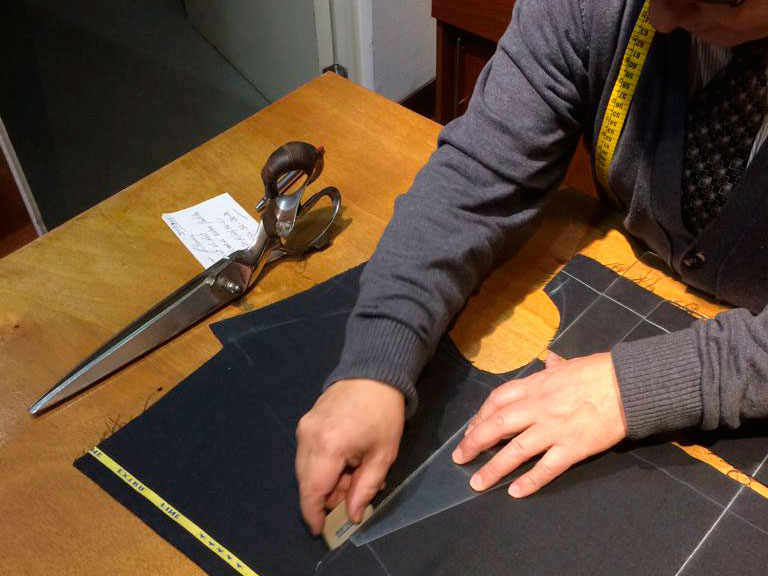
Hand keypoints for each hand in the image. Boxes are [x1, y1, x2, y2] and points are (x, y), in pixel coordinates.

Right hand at [295, 378, 404, 534]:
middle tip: (351, 496)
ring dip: (325, 481)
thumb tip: (351, 516)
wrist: (374, 373)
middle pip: (307, 482)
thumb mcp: (382, 456)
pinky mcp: (305, 422)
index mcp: (328, 446)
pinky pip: (307, 454)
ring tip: (353, 474)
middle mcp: (308, 438)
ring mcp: (303, 428)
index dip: (314, 515)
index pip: (312, 491)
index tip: (321, 530)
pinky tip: (344, 461)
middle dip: (325, 497)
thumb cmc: (383, 414)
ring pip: (305, 470)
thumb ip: (364, 489)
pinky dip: (322, 465)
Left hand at [452, 352, 626, 497]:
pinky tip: (515, 492)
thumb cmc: (599, 371)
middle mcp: (538, 408)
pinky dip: (530, 481)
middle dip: (475, 442)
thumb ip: (554, 366)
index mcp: (535, 386)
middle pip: (498, 425)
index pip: (498, 400)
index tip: (471, 429)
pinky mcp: (572, 448)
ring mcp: (554, 429)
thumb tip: (549, 360)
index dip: (481, 415)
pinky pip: (546, 468)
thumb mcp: (569, 364)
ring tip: (478, 482)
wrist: (628, 385)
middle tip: (459, 457)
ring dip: (494, 467)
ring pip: (516, 450)